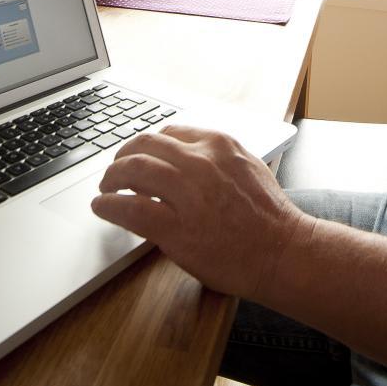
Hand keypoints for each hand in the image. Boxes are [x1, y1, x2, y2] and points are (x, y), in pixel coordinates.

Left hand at [91, 124, 312, 298]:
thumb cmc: (271, 216)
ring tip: (105, 188)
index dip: (148, 146)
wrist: (284, 252)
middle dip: (122, 156)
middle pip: (145, 146)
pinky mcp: (176, 228)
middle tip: (114, 170)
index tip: (139, 156)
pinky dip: (109, 206)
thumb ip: (218, 158)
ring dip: (111, 178)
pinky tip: (102, 208)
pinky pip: (130, 210)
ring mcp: (187, 194)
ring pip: (133, 171)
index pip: (169, 133)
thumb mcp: (250, 167)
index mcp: (218, 144)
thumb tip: (188, 157)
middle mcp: (200, 162)